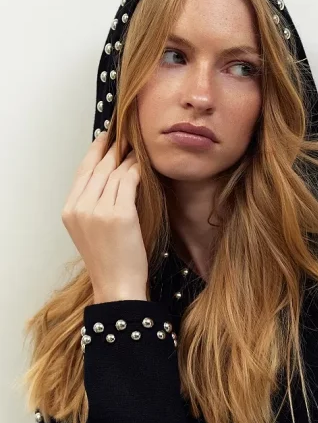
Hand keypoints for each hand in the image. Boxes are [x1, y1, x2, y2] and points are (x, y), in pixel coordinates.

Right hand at [61, 131, 147, 302]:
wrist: (117, 286)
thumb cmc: (109, 260)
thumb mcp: (90, 230)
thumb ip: (93, 203)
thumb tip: (109, 175)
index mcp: (70, 211)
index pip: (82, 172)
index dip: (95, 151)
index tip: (105, 137)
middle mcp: (80, 208)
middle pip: (98, 168)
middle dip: (113, 149)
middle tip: (126, 136)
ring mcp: (98, 211)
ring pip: (114, 173)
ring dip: (128, 159)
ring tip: (137, 151)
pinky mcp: (119, 215)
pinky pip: (129, 183)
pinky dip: (136, 172)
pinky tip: (142, 167)